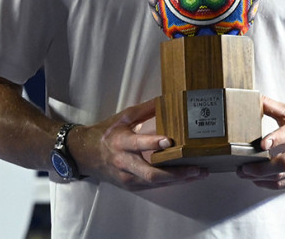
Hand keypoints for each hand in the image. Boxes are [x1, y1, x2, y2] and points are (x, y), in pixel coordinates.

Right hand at [78, 98, 206, 190]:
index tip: (169, 141)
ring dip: (179, 179)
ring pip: (156, 182)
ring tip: (199, 173)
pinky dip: (171, 182)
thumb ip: (145, 110)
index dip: (154, 143)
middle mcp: (124, 162)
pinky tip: (186, 177)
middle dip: (176, 173)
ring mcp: (128, 177)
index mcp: (121, 141)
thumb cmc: (106, 134)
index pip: (138, 143)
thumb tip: (166, 99)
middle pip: (151, 173)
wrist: (86, 154)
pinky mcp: (132, 186)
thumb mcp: (123, 117)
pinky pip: (154, 186)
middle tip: (197, 168)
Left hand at [237, 96, 284, 188]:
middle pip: (284, 162)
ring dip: (260, 177)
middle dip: (262, 167)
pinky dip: (269, 184)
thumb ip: (272, 107)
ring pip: (282, 176)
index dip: (275, 138)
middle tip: (244, 166)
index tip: (263, 143)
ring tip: (243, 173)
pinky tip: (257, 180)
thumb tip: (254, 98)